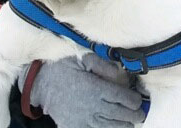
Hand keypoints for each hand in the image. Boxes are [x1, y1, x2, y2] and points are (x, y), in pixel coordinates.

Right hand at [19, 54, 144, 127]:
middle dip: (133, 116)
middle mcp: (92, 106)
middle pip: (119, 114)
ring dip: (122, 126)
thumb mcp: (82, 58)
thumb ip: (102, 65)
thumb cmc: (62, 68)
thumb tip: (119, 72)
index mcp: (95, 88)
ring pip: (109, 126)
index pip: (122, 97)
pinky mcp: (74, 126)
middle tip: (140, 115)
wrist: (40, 83)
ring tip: (129, 124)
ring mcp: (83, 119)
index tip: (138, 101)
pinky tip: (111, 127)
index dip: (134, 101)